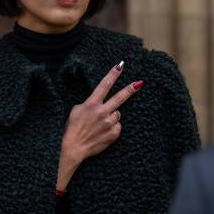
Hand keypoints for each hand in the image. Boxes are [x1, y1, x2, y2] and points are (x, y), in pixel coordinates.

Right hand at [55, 62, 142, 190]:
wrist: (73, 148)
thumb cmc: (72, 128)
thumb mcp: (76, 110)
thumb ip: (89, 104)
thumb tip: (99, 102)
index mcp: (92, 104)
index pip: (104, 85)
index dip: (113, 74)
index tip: (120, 65)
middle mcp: (102, 112)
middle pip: (120, 97)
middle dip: (130, 89)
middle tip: (140, 83)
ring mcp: (109, 123)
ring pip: (117, 114)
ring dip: (112, 116)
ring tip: (100, 124)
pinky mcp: (114, 134)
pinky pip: (117, 126)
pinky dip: (112, 127)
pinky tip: (103, 132)